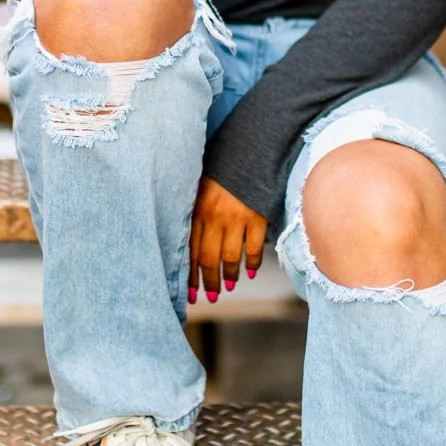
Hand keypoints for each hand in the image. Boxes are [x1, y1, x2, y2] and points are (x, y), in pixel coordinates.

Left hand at [188, 176, 267, 303]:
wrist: (248, 149)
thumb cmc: (221, 168)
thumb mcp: (200, 187)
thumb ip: (194, 212)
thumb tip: (191, 242)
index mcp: (197, 210)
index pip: (190, 250)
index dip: (190, 275)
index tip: (189, 293)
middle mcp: (214, 217)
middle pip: (208, 259)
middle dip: (208, 281)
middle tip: (210, 296)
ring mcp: (236, 218)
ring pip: (230, 257)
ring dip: (228, 276)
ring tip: (228, 287)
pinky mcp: (257, 217)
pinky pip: (253, 247)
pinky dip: (252, 263)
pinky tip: (251, 272)